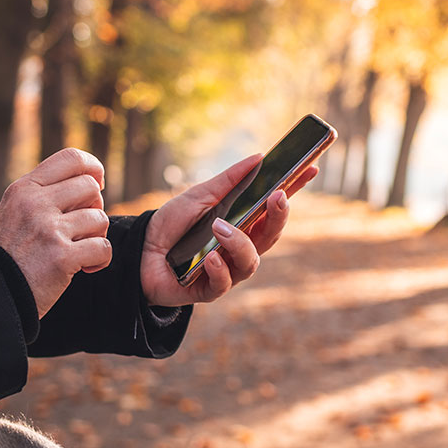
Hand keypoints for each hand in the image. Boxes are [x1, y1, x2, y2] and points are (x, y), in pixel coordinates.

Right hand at [0, 148, 110, 317]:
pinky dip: (101, 260)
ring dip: (97, 237)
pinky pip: (103, 247)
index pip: (71, 158)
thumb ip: (46, 194)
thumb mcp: (16, 212)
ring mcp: (48, 229)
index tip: (96, 186)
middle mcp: (35, 203)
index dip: (93, 169)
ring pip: (100, 218)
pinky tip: (86, 268)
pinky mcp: (61, 257)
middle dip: (95, 208)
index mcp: (24, 189)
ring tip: (80, 251)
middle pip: (91, 187)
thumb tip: (92, 182)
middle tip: (81, 230)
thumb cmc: (8, 255)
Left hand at [141, 154, 318, 306]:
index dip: (294, 190)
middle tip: (276, 196)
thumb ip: (228, 181)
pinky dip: (218, 269)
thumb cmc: (170, 225)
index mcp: (241, 223)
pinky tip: (208, 258)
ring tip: (219, 228)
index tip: (311, 168)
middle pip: (271, 235)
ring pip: (250, 262)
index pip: (273, 207)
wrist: (136, 252)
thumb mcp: (198, 196)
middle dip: (279, 216)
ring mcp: (226, 269)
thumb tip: (258, 158)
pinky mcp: (208, 289)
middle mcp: (239, 247)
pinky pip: (224, 283)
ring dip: (238, 243)